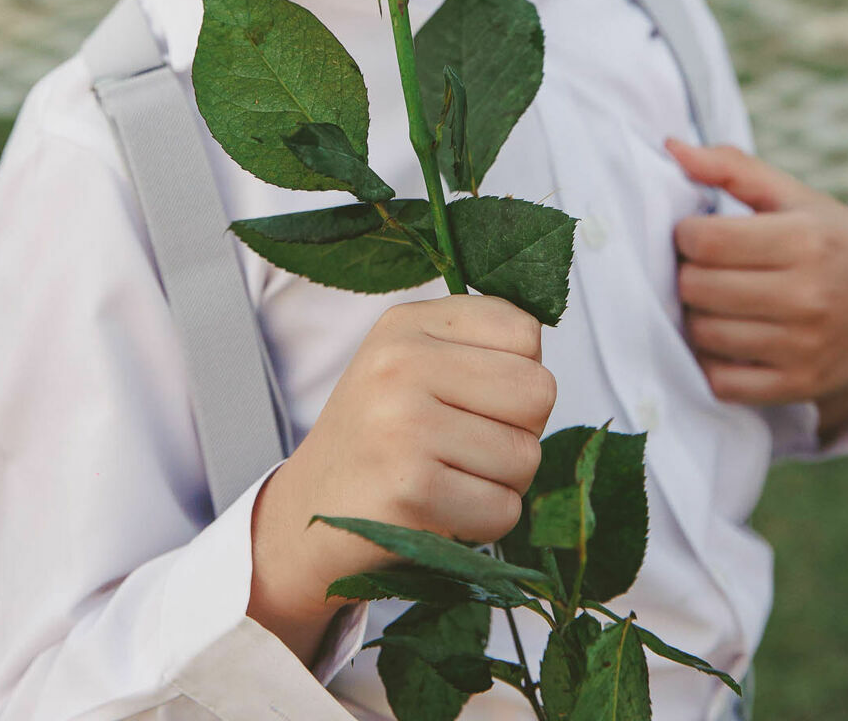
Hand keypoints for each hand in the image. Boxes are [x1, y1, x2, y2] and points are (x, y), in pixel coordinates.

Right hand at [248, 294, 556, 664]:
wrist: (305, 515)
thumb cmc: (379, 437)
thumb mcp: (409, 363)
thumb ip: (474, 346)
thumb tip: (542, 361)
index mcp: (406, 323)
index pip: (525, 331)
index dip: (518, 374)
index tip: (475, 398)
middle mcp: (401, 362)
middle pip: (537, 391)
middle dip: (520, 431)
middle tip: (470, 446)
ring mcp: (404, 425)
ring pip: (526, 456)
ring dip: (502, 482)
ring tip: (450, 478)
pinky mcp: (411, 490)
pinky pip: (503, 510)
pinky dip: (485, 523)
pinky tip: (441, 512)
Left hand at [667, 140, 847, 438]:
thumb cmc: (837, 244)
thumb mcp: (796, 198)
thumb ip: (732, 168)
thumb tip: (673, 148)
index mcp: (804, 241)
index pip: (704, 241)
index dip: (685, 234)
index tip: (698, 233)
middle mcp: (807, 297)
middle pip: (697, 288)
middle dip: (687, 273)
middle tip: (703, 268)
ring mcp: (804, 348)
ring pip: (703, 334)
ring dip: (696, 316)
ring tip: (714, 300)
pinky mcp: (799, 386)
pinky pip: (722, 383)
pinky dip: (711, 361)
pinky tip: (725, 338)